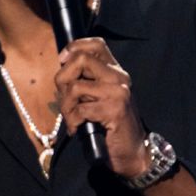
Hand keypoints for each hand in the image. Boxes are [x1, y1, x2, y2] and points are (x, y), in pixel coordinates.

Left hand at [55, 38, 147, 177]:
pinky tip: (77, 129)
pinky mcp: (115, 110)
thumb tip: (62, 66)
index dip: (74, 47)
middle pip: (80, 60)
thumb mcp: (99, 97)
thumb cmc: (111, 126)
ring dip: (66, 107)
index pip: (96, 43)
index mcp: (116, 71)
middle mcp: (119, 77)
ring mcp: (118, 92)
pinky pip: (80, 109)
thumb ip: (87, 80)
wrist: (133, 151)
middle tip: (65, 99)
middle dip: (62, 80)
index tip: (63, 62)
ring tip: (71, 118)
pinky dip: (73, 121)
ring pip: (75, 86)